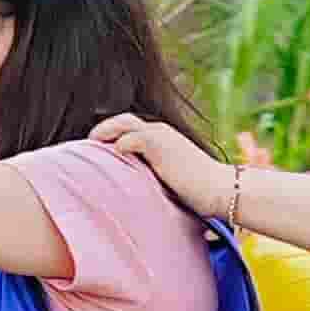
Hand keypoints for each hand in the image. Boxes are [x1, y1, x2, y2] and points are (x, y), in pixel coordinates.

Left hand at [91, 112, 233, 216]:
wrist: (220, 189)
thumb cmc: (200, 191)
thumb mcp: (172, 178)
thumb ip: (154, 175)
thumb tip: (137, 188)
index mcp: (164, 138)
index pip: (132, 127)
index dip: (114, 133)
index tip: (99, 148)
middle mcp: (161, 131)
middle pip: (124, 119)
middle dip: (104, 128)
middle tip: (89, 142)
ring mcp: (161, 136)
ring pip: (123, 123)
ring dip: (105, 132)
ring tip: (91, 145)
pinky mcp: (160, 145)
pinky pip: (131, 139)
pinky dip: (118, 145)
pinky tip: (112, 156)